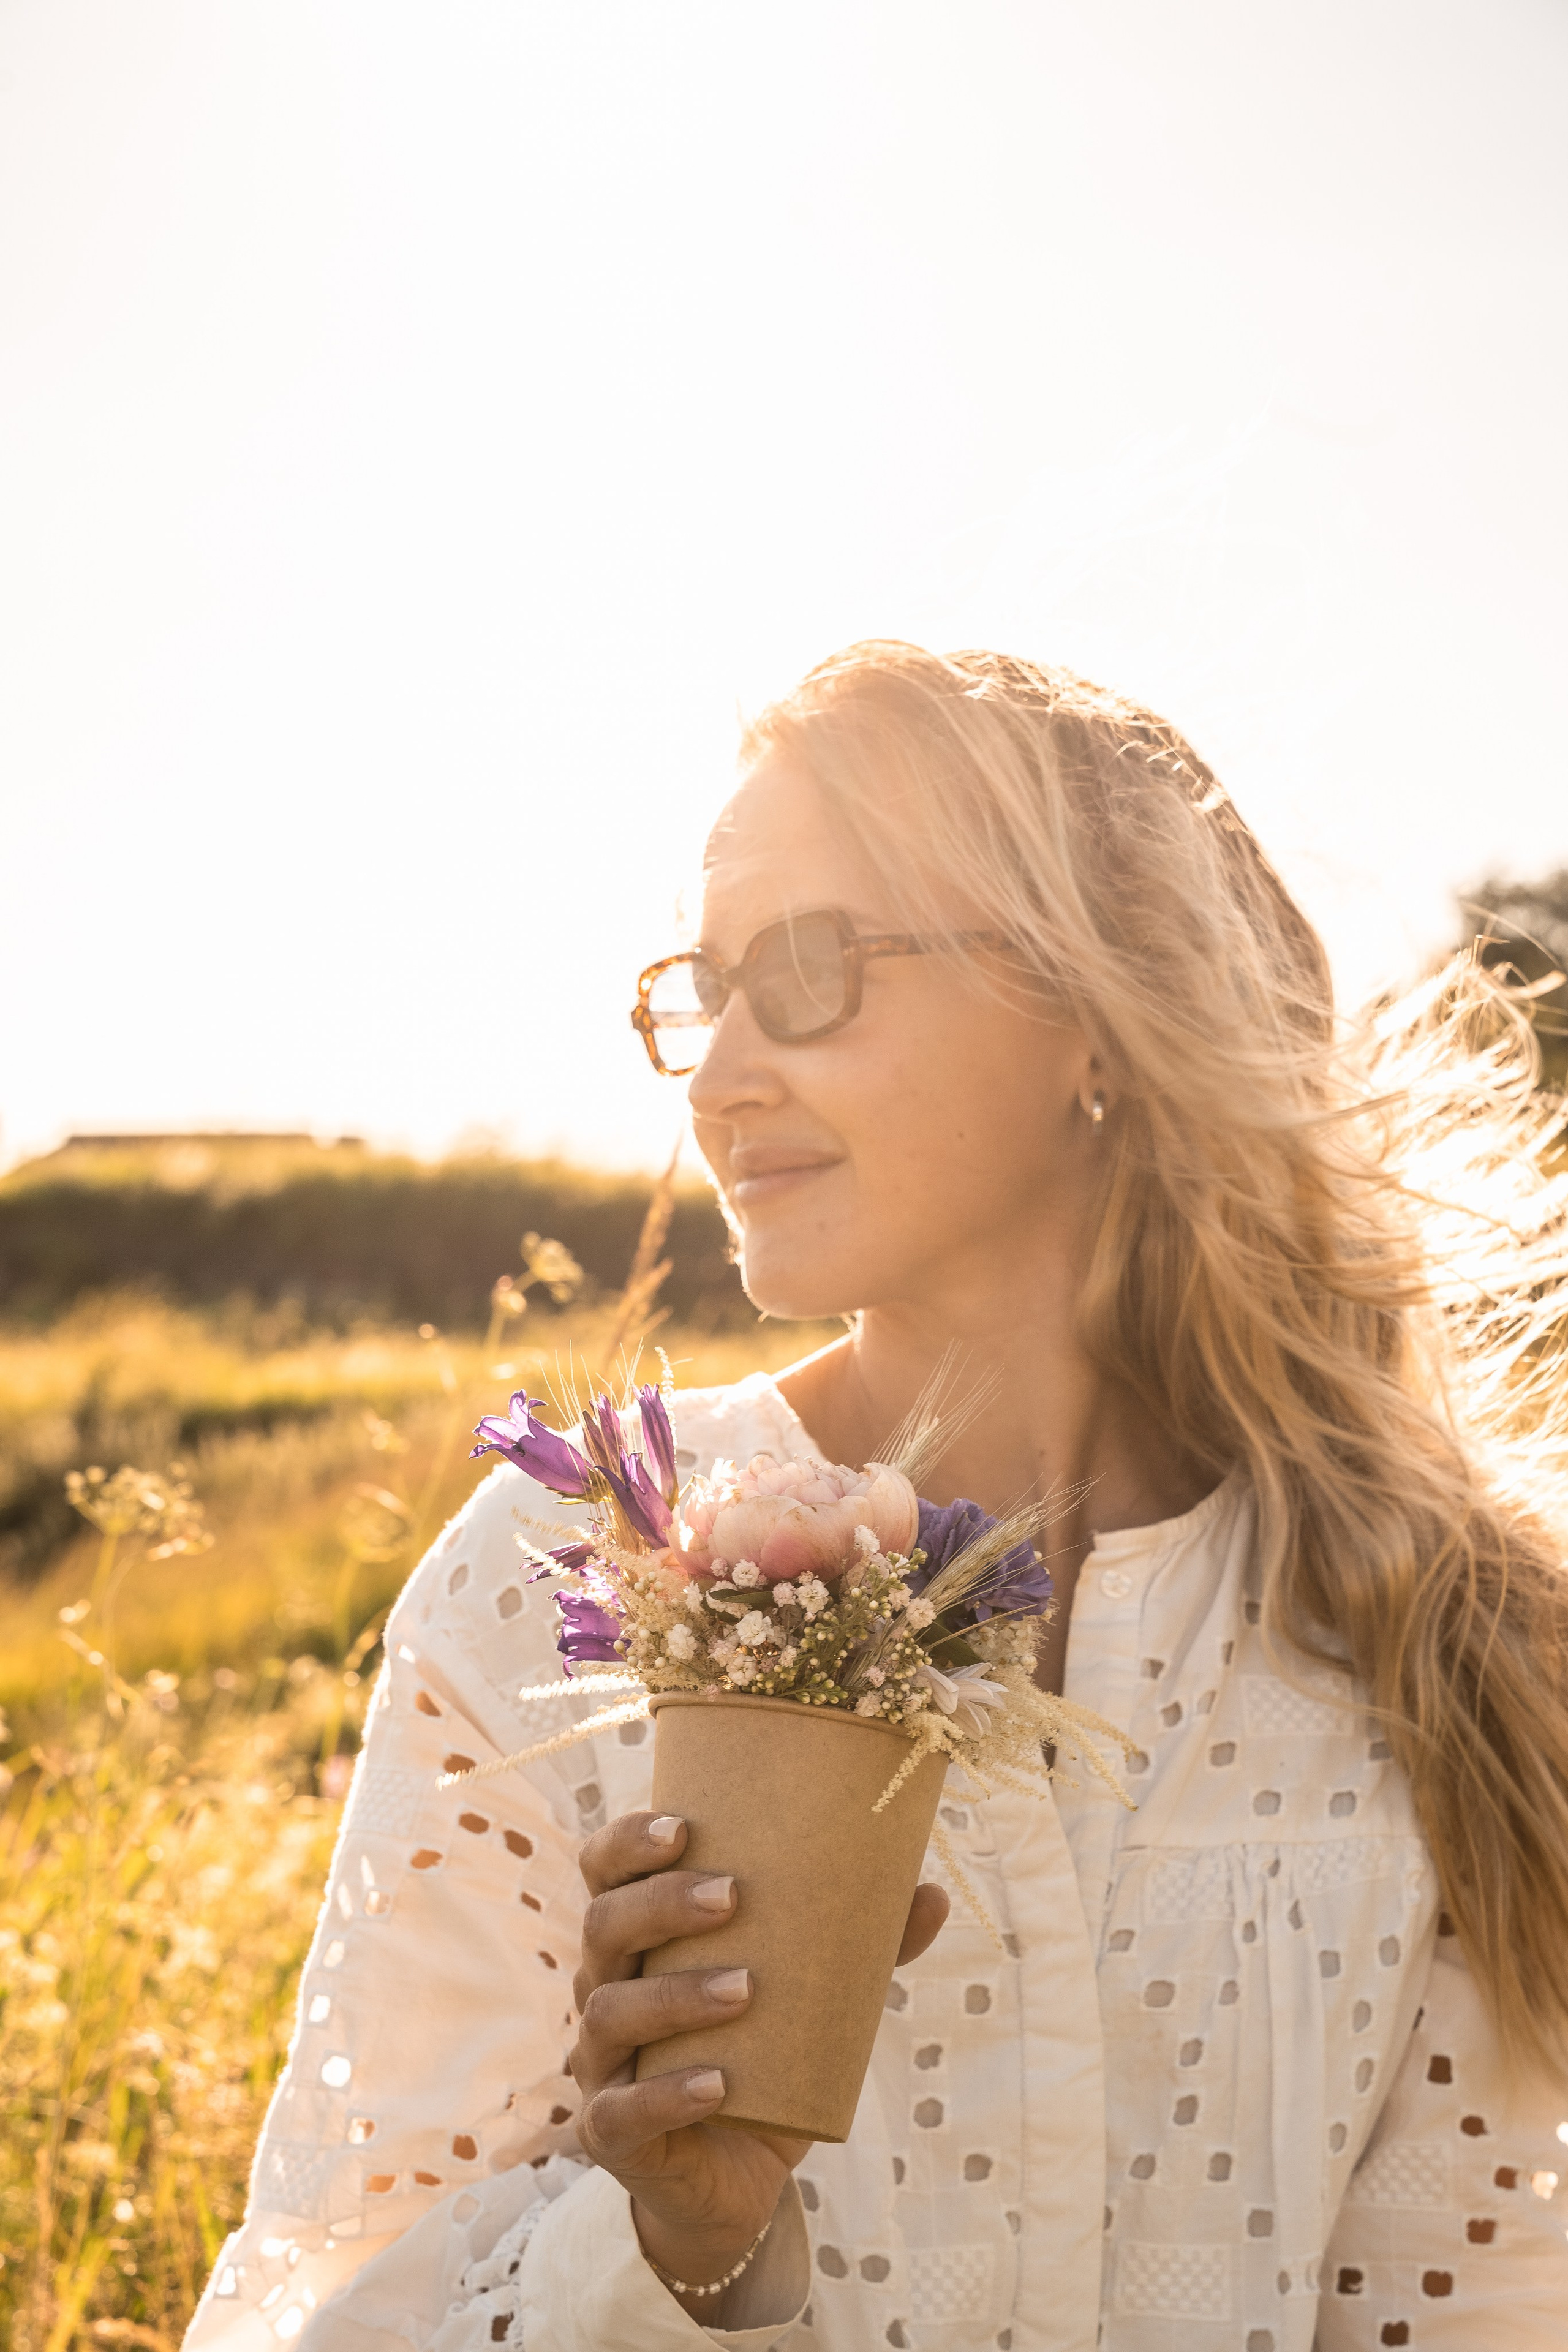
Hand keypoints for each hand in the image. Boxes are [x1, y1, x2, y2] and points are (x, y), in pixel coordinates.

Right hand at [569, 1810, 947, 2312]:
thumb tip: (930, 1895)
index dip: (629, 1842)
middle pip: (604, 1925)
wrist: (731, 2177)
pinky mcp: (611, 2133)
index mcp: (638, 1940)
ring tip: (745, 1989)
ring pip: (610, 2013)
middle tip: (733, 1895)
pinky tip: (717, 2085)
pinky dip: (668, 2095)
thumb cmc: (762, 2058)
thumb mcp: (805, 1997)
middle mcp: (604, 1988)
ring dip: (676, 1996)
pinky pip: (624, 2111)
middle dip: (662, 1904)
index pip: (605, 1872)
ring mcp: (600, 2063)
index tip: (683, 1826)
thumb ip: (862, 1948)